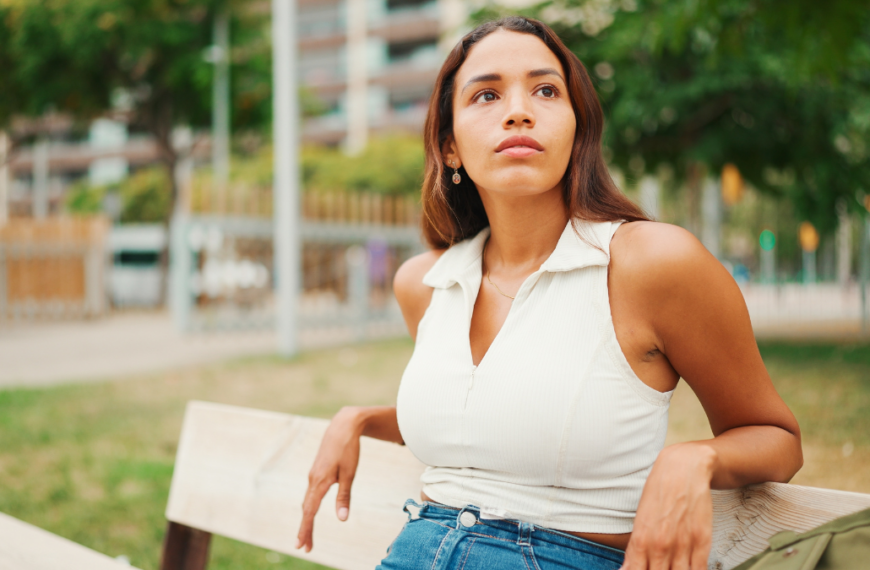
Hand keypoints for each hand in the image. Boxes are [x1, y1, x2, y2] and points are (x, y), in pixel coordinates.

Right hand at [296, 406, 364, 552]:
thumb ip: (344, 497)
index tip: (302, 545)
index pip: (310, 512)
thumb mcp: (349, 474)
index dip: (306, 529)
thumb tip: (342, 520)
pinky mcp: (317, 471)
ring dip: (306, 519)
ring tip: (307, 535)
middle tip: (304, 547)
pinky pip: (310, 493)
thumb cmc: (348, 449)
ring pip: (307, 501)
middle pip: (306, 509)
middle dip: (305, 529)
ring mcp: (313, 475)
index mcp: (319, 482)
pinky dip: (309, 506)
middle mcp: (313, 480)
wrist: (342, 426)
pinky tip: (310, 512)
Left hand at [620, 443, 715, 569]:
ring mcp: (682, 543)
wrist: (682, 469)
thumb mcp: (640, 520)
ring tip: (671, 568)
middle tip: (659, 567)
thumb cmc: (658, 493)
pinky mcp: (702, 540)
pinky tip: (688, 568)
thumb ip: (635, 550)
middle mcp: (660, 544)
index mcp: (641, 539)